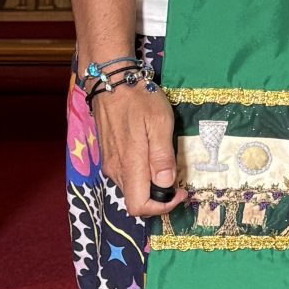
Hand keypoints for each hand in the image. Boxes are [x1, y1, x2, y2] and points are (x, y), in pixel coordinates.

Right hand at [91, 83, 185, 218]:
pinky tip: (151, 154)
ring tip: (165, 163)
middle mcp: (115, 170)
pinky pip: (126, 175)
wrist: (111, 81)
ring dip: (150, 185)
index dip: (161, 207)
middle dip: (159, 196)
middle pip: (136, 199)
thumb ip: (162, 156)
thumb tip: (166, 184)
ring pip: (131, 188)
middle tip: (177, 178)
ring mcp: (110, 163)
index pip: (139, 206)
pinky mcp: (109, 156)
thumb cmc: (139, 99)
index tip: (179, 191)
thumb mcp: (159, 122)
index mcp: (129, 164)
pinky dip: (141, 174)